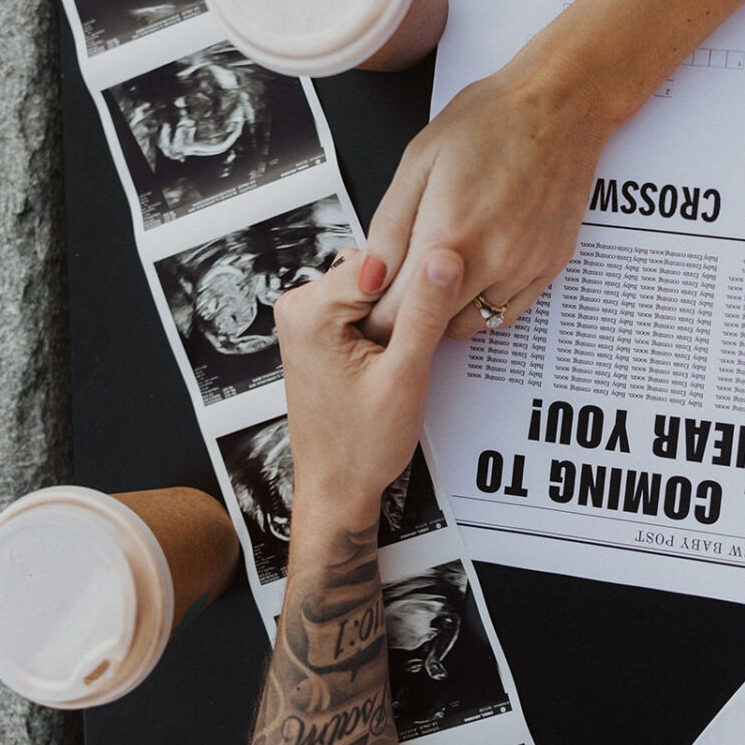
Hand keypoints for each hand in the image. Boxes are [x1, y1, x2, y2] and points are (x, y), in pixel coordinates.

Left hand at [273, 246, 464, 529]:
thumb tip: (444, 257)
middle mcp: (300, 307)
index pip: (384, 259)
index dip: (420, 285)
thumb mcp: (404, 377)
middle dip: (408, 300)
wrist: (337, 487)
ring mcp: (309, 317)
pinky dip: (389, 324)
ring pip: (377, 287)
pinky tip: (394, 355)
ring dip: (400, 313)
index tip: (435, 315)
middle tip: (414, 347)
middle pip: (379, 270)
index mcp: (310, 310)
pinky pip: (367, 305)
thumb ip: (425, 313)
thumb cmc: (359, 447)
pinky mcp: (322, 329)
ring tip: (401, 356)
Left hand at [361, 60, 611, 340]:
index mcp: (448, 233)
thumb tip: (369, 278)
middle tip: (394, 296)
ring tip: (432, 286)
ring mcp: (524, 267)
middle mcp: (491, 260)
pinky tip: (468, 282)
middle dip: (406, 319)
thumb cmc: (490, 121)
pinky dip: (481, 308)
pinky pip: (507, 313)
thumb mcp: (418, 161)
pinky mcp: (550, 265)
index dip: (375, 316)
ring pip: (470, 324)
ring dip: (445, 316)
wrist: (559, 105)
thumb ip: (389, 227)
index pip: (398, 310)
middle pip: (433, 325)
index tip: (368, 307)